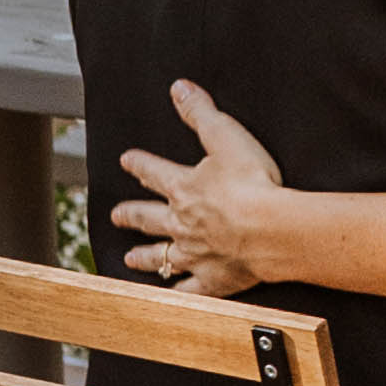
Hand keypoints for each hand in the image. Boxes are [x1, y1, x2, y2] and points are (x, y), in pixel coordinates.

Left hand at [118, 78, 293, 294]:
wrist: (269, 229)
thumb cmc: (251, 182)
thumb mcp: (225, 136)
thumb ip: (201, 113)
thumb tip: (179, 89)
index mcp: (183, 187)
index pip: (154, 172)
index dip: (139, 164)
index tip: (126, 160)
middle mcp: (181, 223)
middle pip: (149, 218)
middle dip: (131, 214)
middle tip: (116, 215)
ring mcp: (194, 254)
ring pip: (161, 257)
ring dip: (144, 256)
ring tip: (130, 259)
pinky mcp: (213, 279)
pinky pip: (191, 289)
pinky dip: (180, 293)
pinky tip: (173, 296)